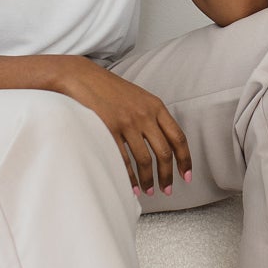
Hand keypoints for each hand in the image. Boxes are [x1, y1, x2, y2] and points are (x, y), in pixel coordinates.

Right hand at [51, 57, 191, 192]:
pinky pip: (123, 160)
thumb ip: (152, 116)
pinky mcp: (108, 130)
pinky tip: (132, 185)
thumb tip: (164, 144)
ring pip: (145, 160)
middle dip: (167, 176)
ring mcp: (127, 122)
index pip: (178, 137)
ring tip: (148, 191)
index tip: (187, 175)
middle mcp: (144, 115)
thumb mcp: (138, 97)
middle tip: (167, 190)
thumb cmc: (109, 89)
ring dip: (148, 180)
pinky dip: (129, 177)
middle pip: (164, 152)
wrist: (81, 76)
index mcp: (155, 106)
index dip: (185, 159)